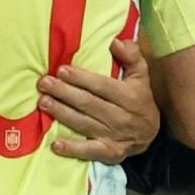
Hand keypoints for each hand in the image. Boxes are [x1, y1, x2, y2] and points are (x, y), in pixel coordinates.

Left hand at [37, 38, 158, 162]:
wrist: (150, 134)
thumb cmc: (139, 98)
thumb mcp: (141, 75)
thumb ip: (131, 56)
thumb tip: (116, 41)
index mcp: (130, 97)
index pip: (102, 86)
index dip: (81, 79)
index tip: (61, 70)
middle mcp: (122, 118)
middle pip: (89, 104)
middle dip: (65, 93)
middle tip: (44, 83)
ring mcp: (114, 137)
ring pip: (84, 124)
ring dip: (62, 113)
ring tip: (43, 102)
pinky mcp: (109, 153)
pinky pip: (89, 152)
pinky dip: (72, 149)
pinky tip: (55, 144)